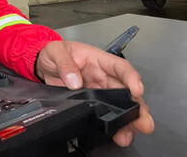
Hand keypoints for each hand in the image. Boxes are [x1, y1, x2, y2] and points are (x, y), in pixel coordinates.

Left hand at [36, 41, 154, 146]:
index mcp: (98, 59)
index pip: (120, 67)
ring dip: (127, 120)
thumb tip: (74, 80)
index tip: (137, 90)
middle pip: (125, 91)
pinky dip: (113, 124)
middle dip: (137, 107)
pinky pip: (106, 113)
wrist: (43, 64)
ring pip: (119, 105)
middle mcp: (103, 76)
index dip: (131, 78)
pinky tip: (117, 134)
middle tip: (143, 121)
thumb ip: (65, 64)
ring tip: (129, 133)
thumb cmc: (55, 53)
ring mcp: (99, 91)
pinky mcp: (92, 103)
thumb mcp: (56, 52)